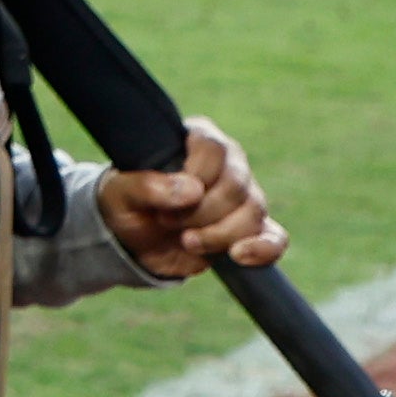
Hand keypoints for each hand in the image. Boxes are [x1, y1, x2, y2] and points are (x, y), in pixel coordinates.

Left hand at [97, 114, 285, 279]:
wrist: (133, 241)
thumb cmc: (127, 204)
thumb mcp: (121, 193)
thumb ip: (147, 185)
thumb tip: (192, 190)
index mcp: (198, 141)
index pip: (214, 148)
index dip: (195, 176)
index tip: (167, 200)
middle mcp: (229, 164)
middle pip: (235, 185)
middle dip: (200, 213)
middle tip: (167, 222)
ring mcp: (245, 197)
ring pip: (253, 212)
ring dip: (218, 234)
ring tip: (187, 241)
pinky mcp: (251, 230)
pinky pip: (275, 237)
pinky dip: (263, 249)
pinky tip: (238, 255)